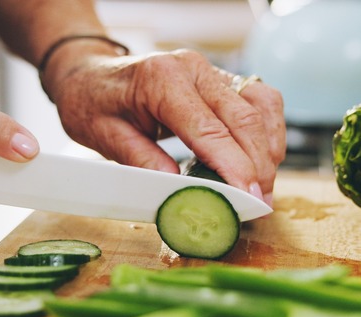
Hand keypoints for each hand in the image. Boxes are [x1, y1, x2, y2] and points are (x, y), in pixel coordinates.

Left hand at [42, 48, 285, 205]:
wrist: (90, 74)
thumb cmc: (93, 103)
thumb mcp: (104, 136)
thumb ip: (141, 160)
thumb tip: (178, 190)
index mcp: (162, 79)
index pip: (210, 128)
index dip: (235, 166)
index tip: (248, 197)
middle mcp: (194, 68)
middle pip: (244, 118)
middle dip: (259, 166)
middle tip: (260, 204)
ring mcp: (212, 70)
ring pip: (262, 105)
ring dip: (270, 148)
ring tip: (264, 187)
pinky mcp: (222, 78)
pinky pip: (261, 100)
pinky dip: (269, 131)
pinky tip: (264, 159)